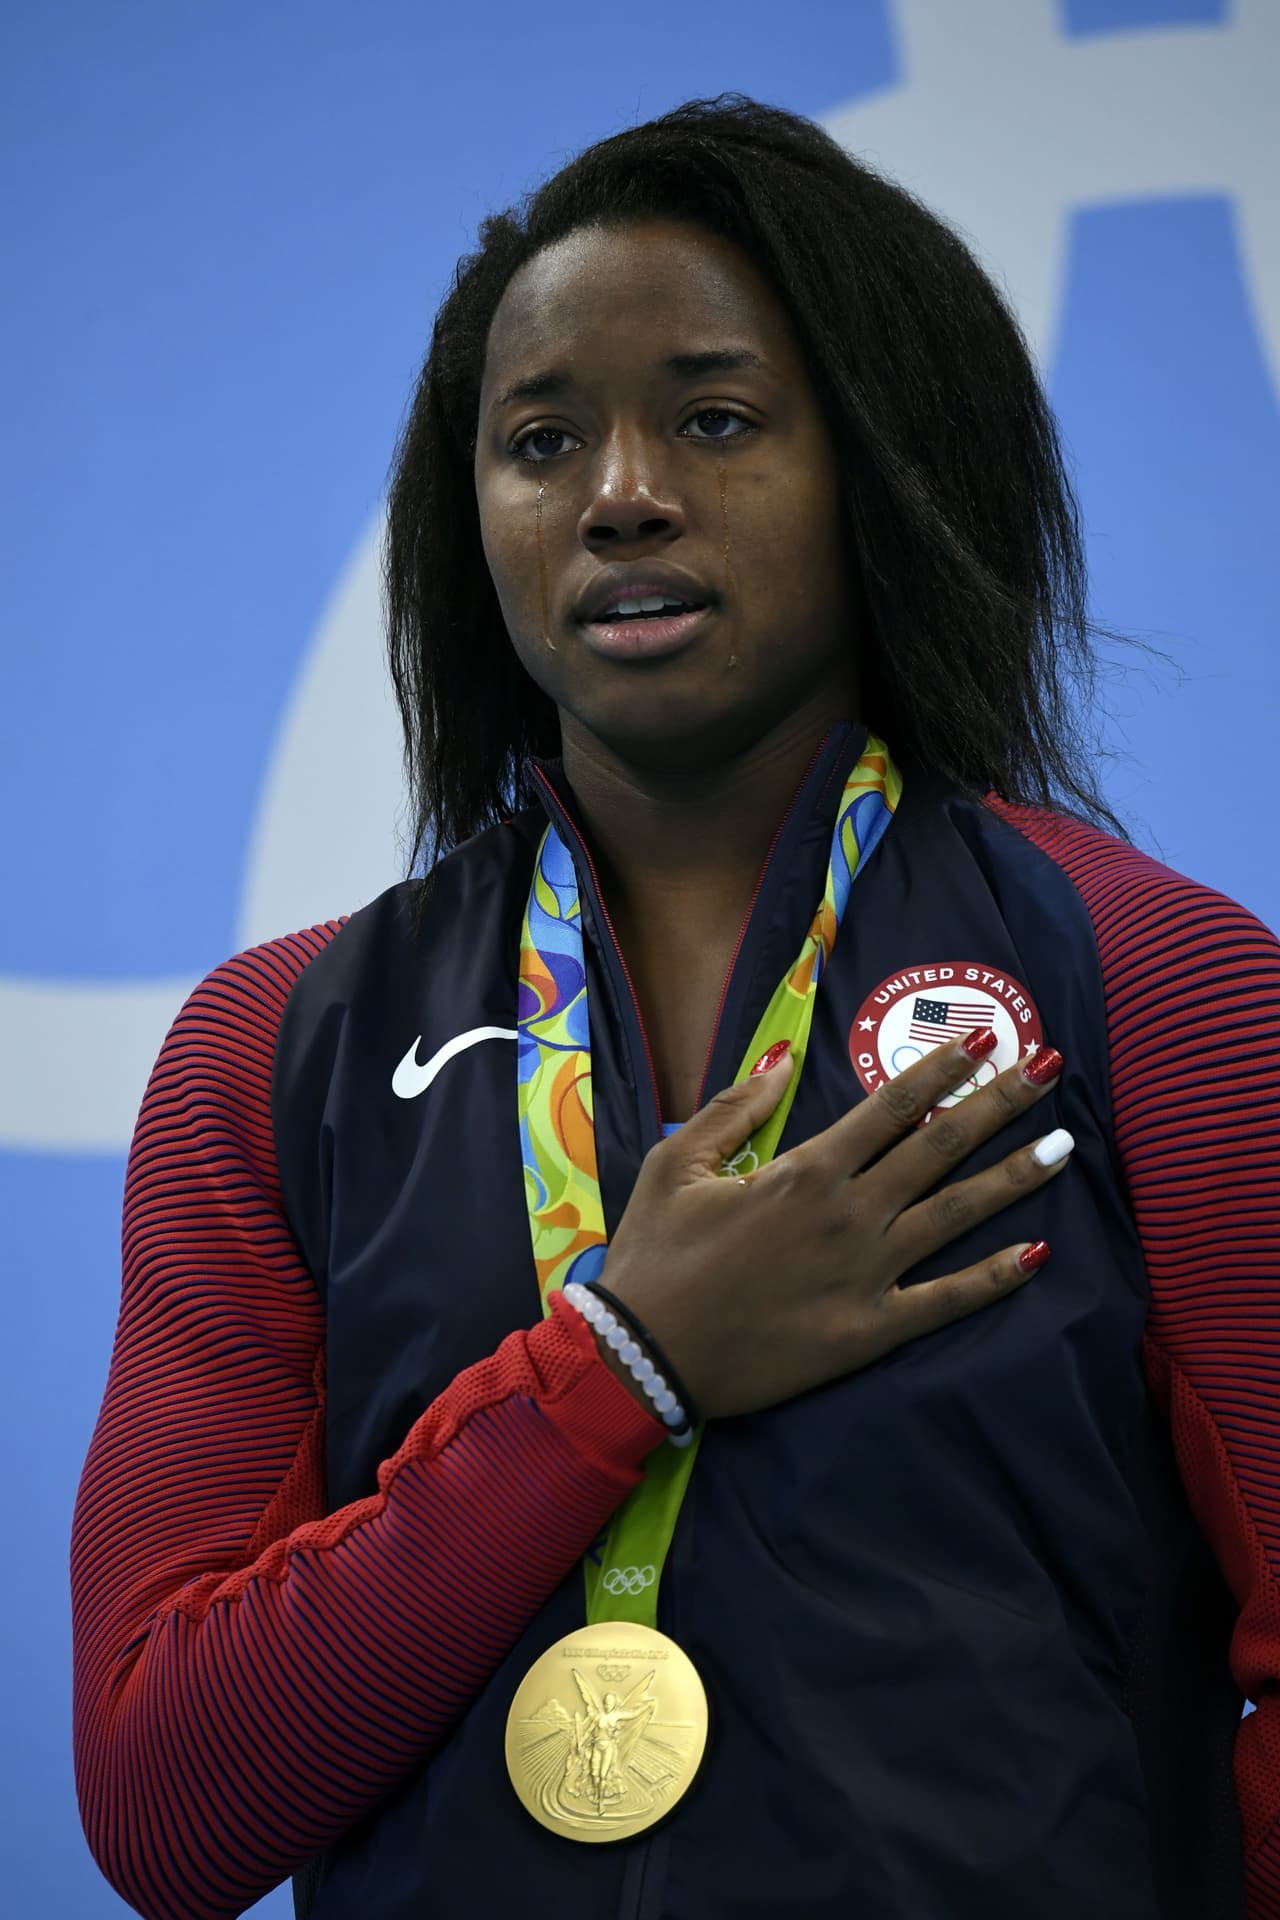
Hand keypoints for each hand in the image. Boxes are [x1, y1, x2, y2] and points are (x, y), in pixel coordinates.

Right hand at [598, 1035, 1069, 1418]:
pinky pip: (945, 1300)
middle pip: (940, 1147)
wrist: (644, 1355)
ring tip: (1064, 1146)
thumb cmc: (655, 1254)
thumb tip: (783, 1058)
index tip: (984, 1040)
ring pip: (956, 1215)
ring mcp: (866, 1274)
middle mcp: (849, 1214)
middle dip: (1000, 1104)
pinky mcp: (870, 1330)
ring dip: (1014, 1177)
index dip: (943, 1070)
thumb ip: (734, 1108)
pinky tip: (1038, 1254)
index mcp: (805, 1170)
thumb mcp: (676, 1165)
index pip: (893, 1106)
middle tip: (1047, 1070)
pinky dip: (994, 1278)